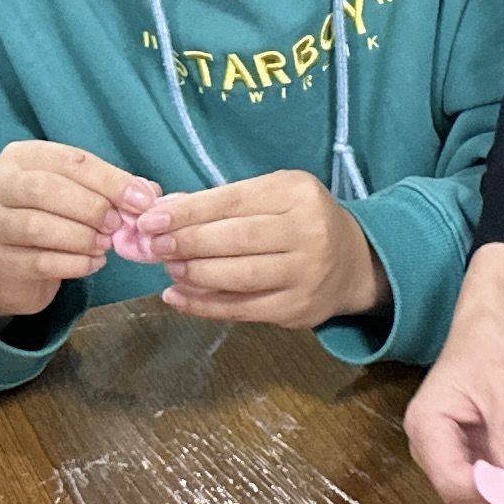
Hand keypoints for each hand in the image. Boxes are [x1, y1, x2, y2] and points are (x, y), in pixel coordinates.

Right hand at [0, 141, 161, 325]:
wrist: (8, 267)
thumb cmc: (48, 218)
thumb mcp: (74, 194)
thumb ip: (108, 189)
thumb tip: (148, 193)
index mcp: (21, 158)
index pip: (69, 160)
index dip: (109, 179)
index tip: (141, 199)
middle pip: (46, 189)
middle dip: (91, 206)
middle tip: (118, 223)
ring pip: (38, 226)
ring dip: (82, 236)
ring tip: (106, 244)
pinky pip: (40, 261)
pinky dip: (74, 263)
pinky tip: (94, 263)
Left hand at [154, 167, 389, 330]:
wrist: (352, 262)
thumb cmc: (299, 221)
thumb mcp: (272, 195)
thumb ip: (221, 203)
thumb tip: (163, 212)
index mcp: (298, 194)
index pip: (235, 201)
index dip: (189, 212)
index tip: (151, 219)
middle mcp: (308, 232)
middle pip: (236, 239)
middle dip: (187, 242)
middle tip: (153, 246)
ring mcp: (306, 274)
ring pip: (238, 277)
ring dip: (194, 273)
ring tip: (167, 268)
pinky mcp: (297, 309)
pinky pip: (242, 309)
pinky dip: (204, 305)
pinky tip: (178, 296)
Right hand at [404, 246, 503, 503]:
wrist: (491, 327)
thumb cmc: (490, 349)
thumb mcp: (503, 387)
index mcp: (427, 427)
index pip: (451, 479)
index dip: (487, 497)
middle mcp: (430, 446)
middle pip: (458, 495)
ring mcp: (448, 452)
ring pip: (471, 496)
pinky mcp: (467, 453)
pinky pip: (483, 484)